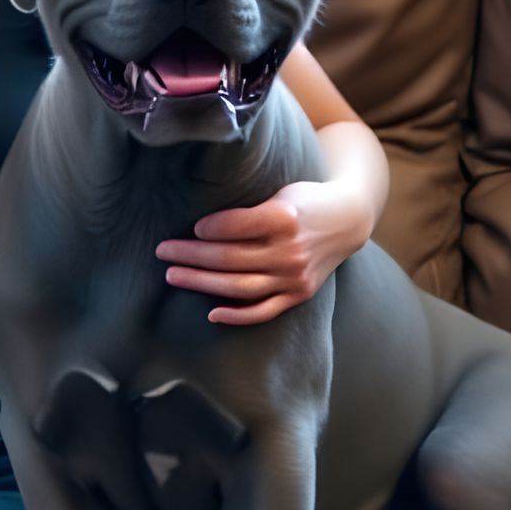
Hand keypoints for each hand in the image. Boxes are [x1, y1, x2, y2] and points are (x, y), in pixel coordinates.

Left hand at [157, 181, 369, 325]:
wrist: (348, 220)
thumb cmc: (304, 202)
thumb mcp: (280, 193)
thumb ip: (248, 212)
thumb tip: (202, 228)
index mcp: (284, 217)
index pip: (235, 226)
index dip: (208, 228)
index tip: (191, 228)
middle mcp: (290, 250)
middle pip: (229, 257)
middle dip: (190, 255)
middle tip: (162, 251)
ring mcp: (295, 276)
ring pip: (239, 285)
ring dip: (201, 282)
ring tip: (173, 275)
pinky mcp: (299, 294)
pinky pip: (263, 310)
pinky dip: (237, 315)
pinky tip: (212, 313)